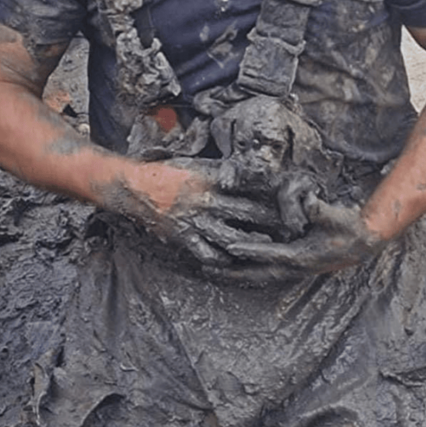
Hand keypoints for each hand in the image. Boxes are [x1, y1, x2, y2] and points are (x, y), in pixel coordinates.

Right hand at [112, 162, 285, 266]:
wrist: (134, 188)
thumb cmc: (167, 173)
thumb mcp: (195, 164)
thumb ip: (221, 171)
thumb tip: (247, 174)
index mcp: (211, 179)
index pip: (249, 186)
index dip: (271, 194)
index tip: (289, 200)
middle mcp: (206, 201)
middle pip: (247, 213)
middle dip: (271, 221)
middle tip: (291, 229)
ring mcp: (195, 222)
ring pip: (232, 237)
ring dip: (253, 244)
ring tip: (269, 248)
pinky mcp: (184, 238)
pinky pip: (208, 254)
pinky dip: (223, 260)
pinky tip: (236, 262)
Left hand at [221, 192, 386, 278]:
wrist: (364, 243)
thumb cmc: (350, 227)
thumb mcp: (337, 216)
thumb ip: (321, 210)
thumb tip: (309, 202)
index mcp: (303, 256)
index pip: (271, 253)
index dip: (250, 250)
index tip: (230, 248)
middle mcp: (296, 267)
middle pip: (258, 273)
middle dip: (233, 273)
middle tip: (208, 270)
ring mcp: (294, 270)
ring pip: (259, 276)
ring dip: (237, 275)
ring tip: (213, 273)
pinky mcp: (294, 267)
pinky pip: (265, 272)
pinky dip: (248, 272)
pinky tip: (234, 270)